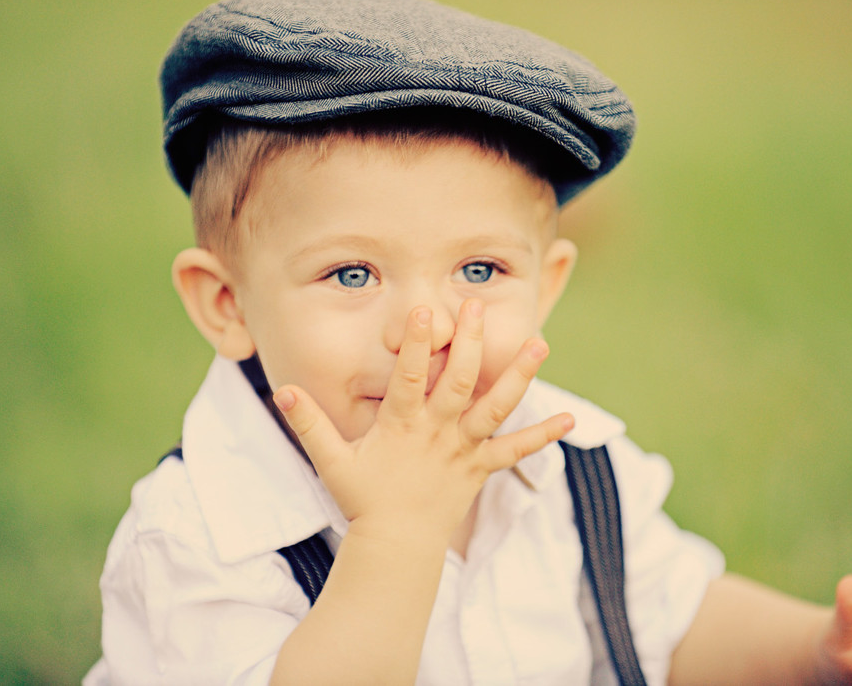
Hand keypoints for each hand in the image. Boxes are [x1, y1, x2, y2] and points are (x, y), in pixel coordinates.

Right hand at [273, 300, 572, 543]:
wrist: (396, 546)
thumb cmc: (363, 499)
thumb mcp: (331, 461)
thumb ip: (308, 423)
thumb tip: (281, 391)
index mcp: (402, 425)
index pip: (411, 376)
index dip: (418, 343)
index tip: (425, 309)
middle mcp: (438, 432)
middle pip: (460, 380)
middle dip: (471, 341)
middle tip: (479, 305)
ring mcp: (463, 449)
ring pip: (496, 407)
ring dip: (520, 376)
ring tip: (540, 344)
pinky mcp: (481, 468)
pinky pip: (515, 451)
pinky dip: (542, 436)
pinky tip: (569, 419)